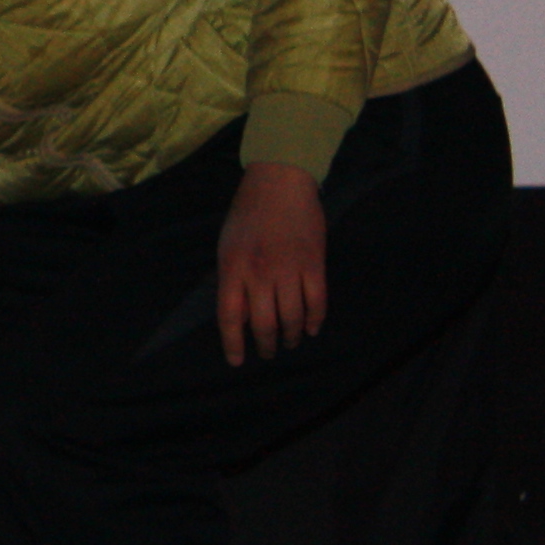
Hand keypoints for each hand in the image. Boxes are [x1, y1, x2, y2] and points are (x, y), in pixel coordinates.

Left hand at [217, 161, 328, 364]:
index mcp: (233, 268)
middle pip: (264, 323)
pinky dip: (315, 319)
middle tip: (268, 352)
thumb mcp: (227, 245)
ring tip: (290, 342)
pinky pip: (317, 302)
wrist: (279, 183)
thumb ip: (232, 279)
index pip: (229, 316)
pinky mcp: (314, 264)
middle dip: (266, 344)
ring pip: (293, 317)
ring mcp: (289, 269)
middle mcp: (260, 273)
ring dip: (292, 335)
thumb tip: (240, 314)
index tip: (236, 361)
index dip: (233, 343)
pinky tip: (312, 328)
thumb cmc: (247, 214)